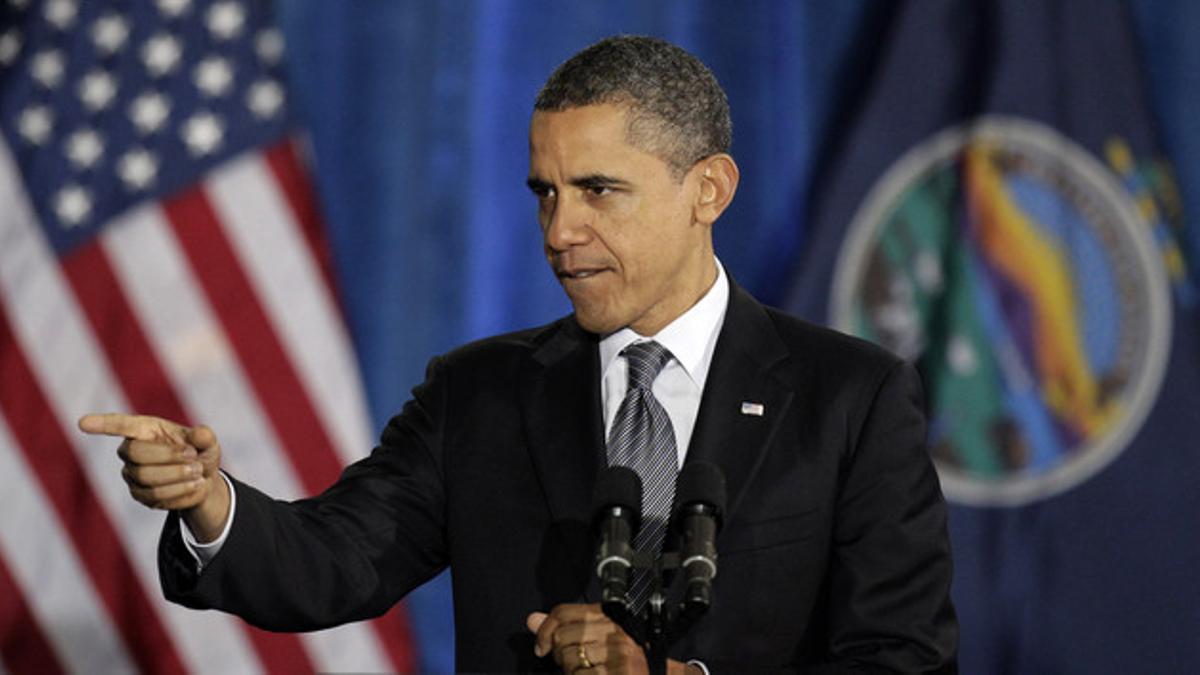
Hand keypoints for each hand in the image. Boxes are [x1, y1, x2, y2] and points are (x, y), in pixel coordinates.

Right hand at [78, 413, 229, 540]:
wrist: (203, 480)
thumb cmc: (200, 453)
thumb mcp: (207, 442)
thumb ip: (204, 436)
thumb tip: (200, 433)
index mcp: (145, 429)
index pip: (120, 425)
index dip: (102, 424)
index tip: (82, 423)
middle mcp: (131, 450)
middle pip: (135, 452)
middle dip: (169, 456)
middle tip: (194, 458)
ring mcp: (131, 474)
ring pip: (145, 476)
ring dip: (177, 475)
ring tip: (198, 472)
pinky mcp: (138, 495)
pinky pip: (154, 496)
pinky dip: (179, 491)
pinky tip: (194, 486)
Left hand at [526, 604, 698, 673]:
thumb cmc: (624, 658)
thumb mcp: (596, 637)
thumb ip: (564, 627)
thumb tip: (532, 620)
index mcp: (607, 616)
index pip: (563, 612)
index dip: (544, 630)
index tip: (541, 645)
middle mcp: (612, 630)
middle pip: (562, 637)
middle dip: (558, 655)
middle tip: (572, 662)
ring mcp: (615, 653)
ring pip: (568, 658)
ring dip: (571, 670)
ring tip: (588, 671)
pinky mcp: (615, 673)